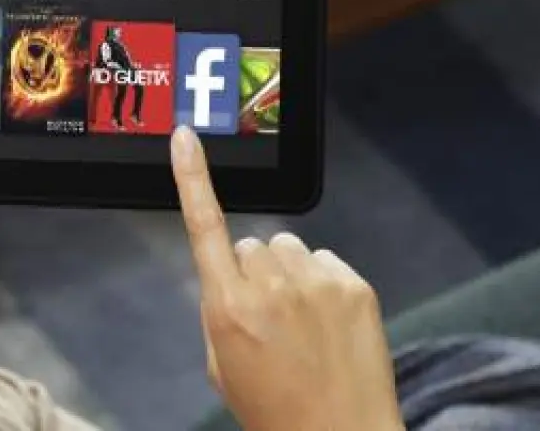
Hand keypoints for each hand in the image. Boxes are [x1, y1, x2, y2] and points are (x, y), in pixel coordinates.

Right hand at [170, 127, 402, 430]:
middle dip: (252, 273)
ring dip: (289, 276)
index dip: (192, 177)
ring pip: (288, 249)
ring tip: (302, 326)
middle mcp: (271, 287)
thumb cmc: (277, 412)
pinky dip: (322, 286)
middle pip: (250, 246)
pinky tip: (328, 326)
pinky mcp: (354, 285)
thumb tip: (231, 277)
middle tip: (269, 322)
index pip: (204, 226)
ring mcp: (317, 283)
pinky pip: (325, 262)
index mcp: (229, 308)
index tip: (185, 137)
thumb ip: (219, 310)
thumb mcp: (223, 367)